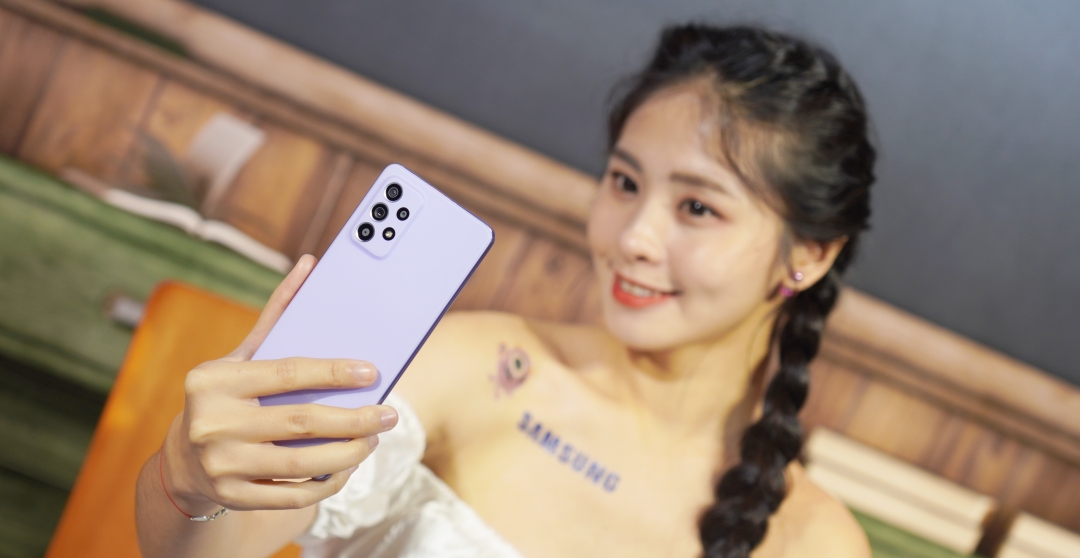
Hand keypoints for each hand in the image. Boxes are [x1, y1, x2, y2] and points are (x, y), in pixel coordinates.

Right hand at [160, 255, 398, 513]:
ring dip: (348, 453)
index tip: (372, 372)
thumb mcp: (240, 357)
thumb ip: (276, 316)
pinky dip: (327, 483)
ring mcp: (220, 464)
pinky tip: (348, 468)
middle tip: (388, 415)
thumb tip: (309, 265)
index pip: (286, 373)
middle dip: (354, 419)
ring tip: (372, 439)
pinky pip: (293, 494)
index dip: (334, 373)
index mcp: (214, 380)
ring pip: (302, 462)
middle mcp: (212, 423)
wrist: (183, 460)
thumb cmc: (225, 396)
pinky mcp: (230, 497)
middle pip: (302, 422)